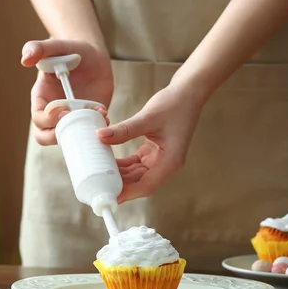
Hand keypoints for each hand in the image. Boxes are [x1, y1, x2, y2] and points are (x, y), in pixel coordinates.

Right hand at [21, 39, 112, 144]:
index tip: (64, 110)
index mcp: (42, 98)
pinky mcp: (88, 119)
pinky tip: (104, 115)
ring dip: (81, 132)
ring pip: (68, 138)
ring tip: (97, 115)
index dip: (49, 119)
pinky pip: (88, 132)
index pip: (38, 119)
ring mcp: (72, 118)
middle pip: (46, 137)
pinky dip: (96, 128)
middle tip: (78, 122)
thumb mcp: (55, 45)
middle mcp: (54, 112)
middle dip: (60, 136)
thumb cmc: (70, 50)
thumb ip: (38, 48)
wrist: (93, 55)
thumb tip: (25, 60)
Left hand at [97, 84, 203, 202]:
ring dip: (120, 174)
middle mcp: (167, 164)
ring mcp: (162, 158)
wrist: (188, 92)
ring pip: (137, 174)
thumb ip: (124, 130)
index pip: (146, 186)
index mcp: (170, 162)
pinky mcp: (156, 151)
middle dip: (120, 185)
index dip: (127, 193)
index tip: (109, 196)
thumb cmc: (175, 104)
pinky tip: (110, 161)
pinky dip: (124, 164)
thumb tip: (101, 136)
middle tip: (99, 185)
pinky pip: (137, 163)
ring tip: (100, 173)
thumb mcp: (147, 117)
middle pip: (140, 182)